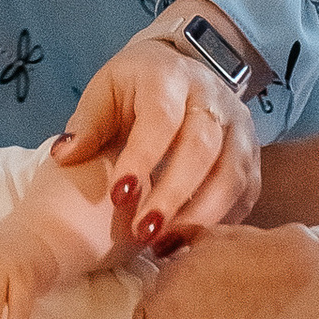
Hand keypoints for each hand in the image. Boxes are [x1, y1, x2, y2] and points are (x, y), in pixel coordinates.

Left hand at [49, 10, 262, 250]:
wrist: (182, 72)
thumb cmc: (134, 89)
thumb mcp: (105, 90)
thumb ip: (88, 123)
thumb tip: (66, 156)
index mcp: (170, 77)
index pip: (161, 119)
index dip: (142, 158)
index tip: (119, 196)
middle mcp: (213, 99)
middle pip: (202, 149)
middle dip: (173, 196)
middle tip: (143, 233)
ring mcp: (239, 128)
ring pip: (231, 175)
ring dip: (199, 216)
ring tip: (163, 246)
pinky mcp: (252, 157)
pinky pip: (245, 194)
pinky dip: (220, 222)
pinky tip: (190, 244)